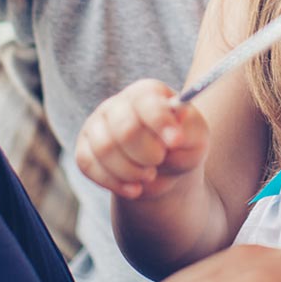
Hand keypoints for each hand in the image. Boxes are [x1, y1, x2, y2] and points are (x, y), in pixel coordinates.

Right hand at [76, 80, 208, 199]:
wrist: (163, 171)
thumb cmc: (181, 147)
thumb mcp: (196, 138)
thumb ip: (189, 131)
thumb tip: (178, 125)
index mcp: (147, 93)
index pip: (146, 102)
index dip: (160, 123)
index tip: (175, 142)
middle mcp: (117, 105)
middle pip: (125, 129)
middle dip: (147, 154)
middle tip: (160, 161)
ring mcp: (96, 126)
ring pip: (104, 149)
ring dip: (131, 171)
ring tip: (148, 175)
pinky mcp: (84, 149)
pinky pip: (88, 165)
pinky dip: (114, 182)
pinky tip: (134, 188)